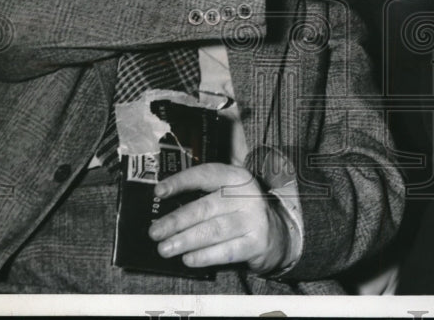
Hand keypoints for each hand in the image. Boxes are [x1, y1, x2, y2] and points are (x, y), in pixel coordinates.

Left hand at [148, 163, 289, 274]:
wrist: (278, 235)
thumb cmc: (241, 213)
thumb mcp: (229, 194)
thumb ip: (204, 192)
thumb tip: (164, 200)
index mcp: (236, 177)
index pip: (206, 174)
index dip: (181, 181)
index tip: (159, 192)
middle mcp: (247, 195)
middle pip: (207, 207)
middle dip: (177, 220)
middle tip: (155, 232)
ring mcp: (254, 219)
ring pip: (214, 230)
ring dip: (186, 240)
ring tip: (165, 248)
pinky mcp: (257, 242)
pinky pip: (226, 251)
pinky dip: (205, 256)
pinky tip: (188, 259)